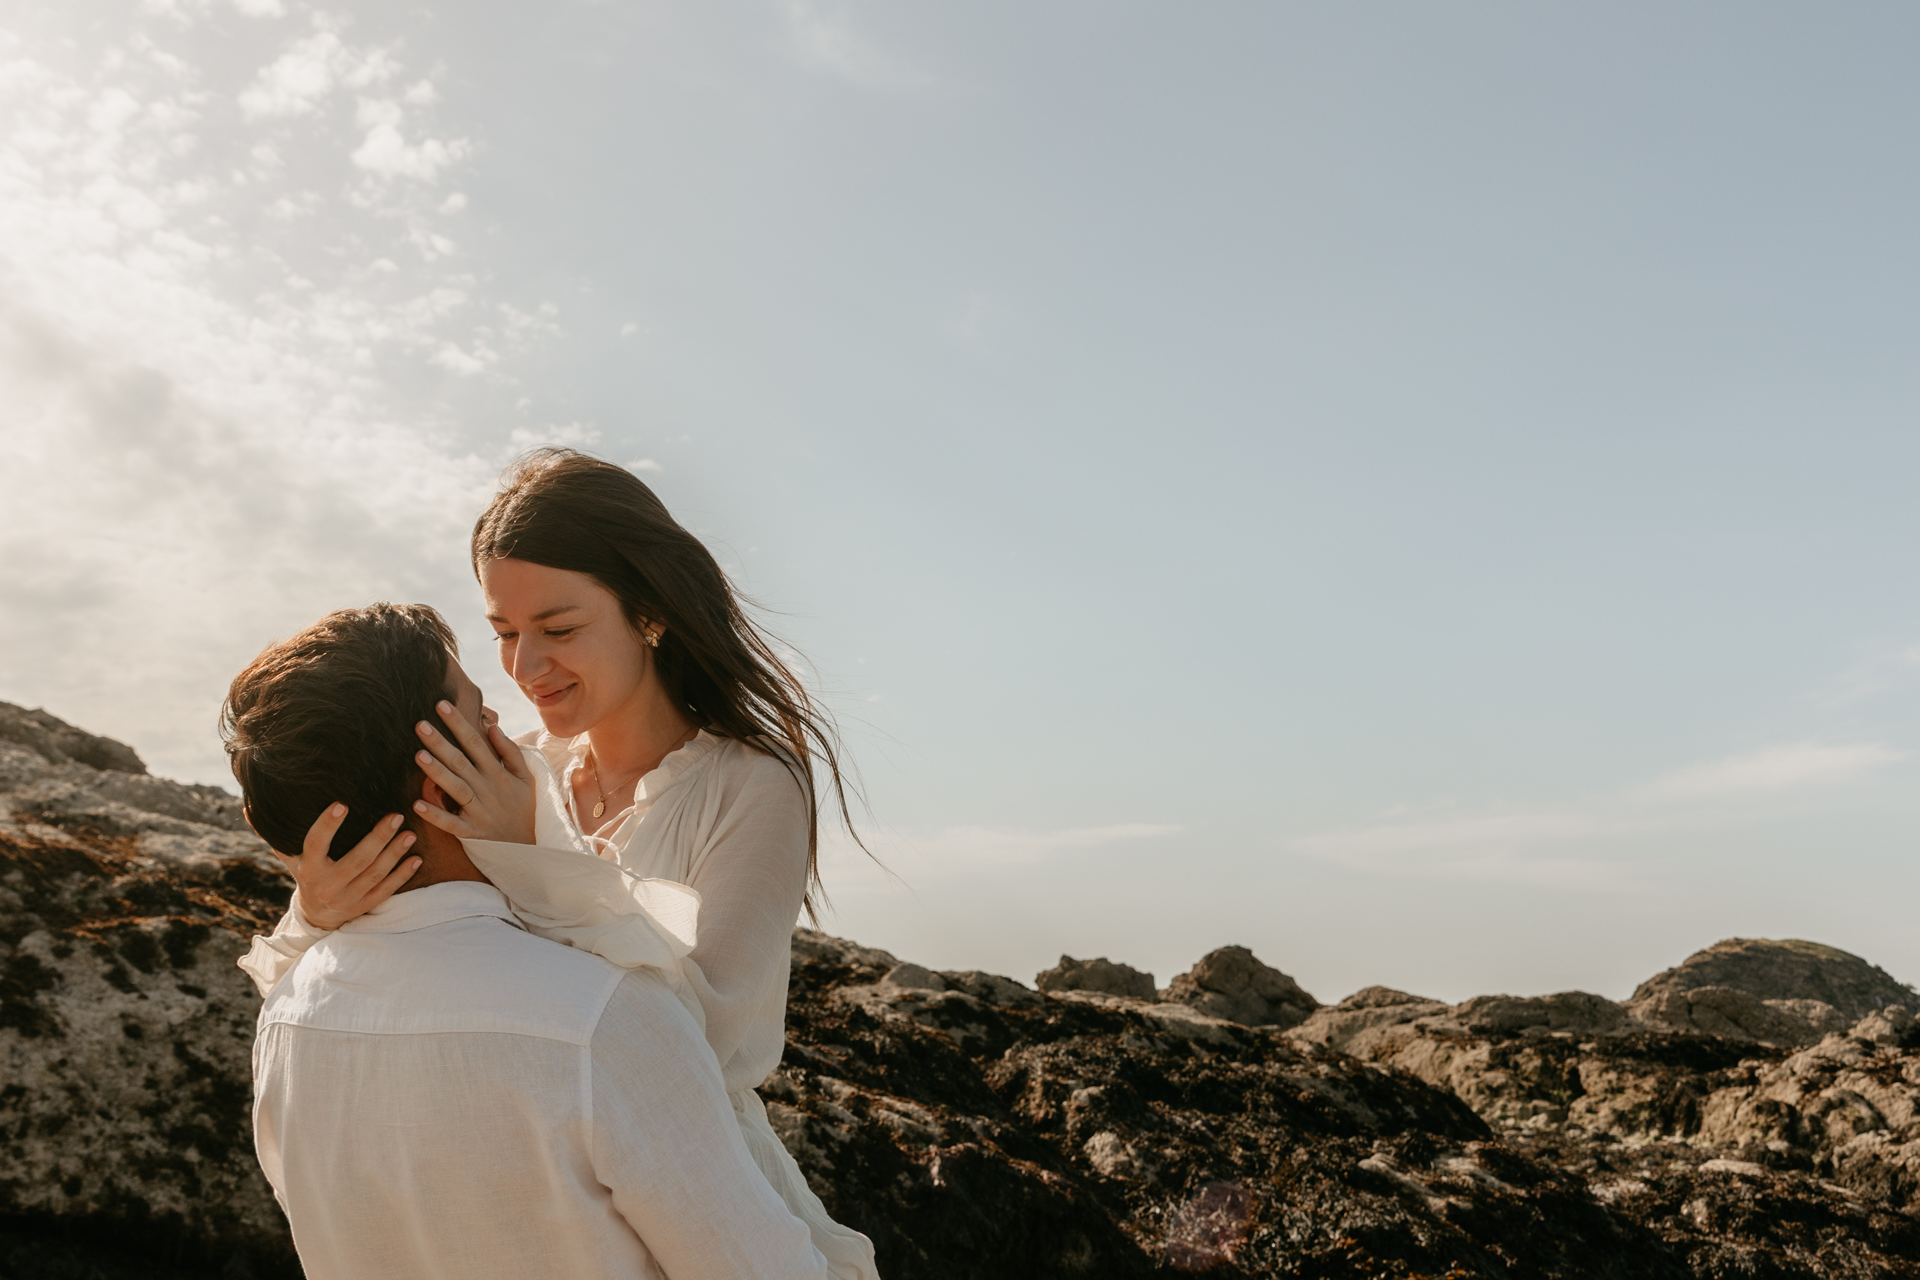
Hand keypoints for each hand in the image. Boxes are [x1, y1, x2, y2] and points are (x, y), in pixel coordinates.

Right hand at [277, 806, 422, 930]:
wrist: (317, 917)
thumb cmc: (306, 875)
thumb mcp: (290, 858)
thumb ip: (276, 834)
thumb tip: (249, 808)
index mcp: (309, 869)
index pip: (316, 844)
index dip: (327, 825)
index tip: (341, 804)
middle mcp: (328, 885)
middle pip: (357, 860)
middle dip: (378, 837)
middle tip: (396, 815)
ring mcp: (349, 898)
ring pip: (375, 874)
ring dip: (395, 854)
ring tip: (410, 834)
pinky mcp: (365, 906)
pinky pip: (387, 890)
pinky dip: (403, 875)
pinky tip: (416, 859)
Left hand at [412, 699, 536, 844]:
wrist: (531, 849)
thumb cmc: (525, 809)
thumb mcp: (528, 778)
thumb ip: (511, 752)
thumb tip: (493, 728)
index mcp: (499, 774)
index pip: (476, 743)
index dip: (459, 724)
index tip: (441, 705)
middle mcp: (488, 790)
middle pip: (461, 762)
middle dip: (441, 742)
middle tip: (420, 724)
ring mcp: (479, 811)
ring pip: (455, 788)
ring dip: (437, 772)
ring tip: (418, 755)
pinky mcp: (471, 833)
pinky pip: (451, 824)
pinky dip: (435, 815)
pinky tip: (417, 804)